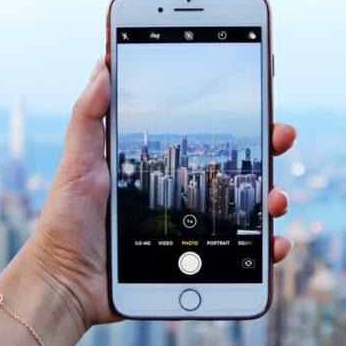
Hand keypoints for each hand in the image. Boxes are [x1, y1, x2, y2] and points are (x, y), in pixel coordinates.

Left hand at [20, 57, 296, 328]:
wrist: (64, 283)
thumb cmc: (66, 222)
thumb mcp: (77, 161)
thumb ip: (90, 114)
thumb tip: (104, 62)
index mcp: (162, 165)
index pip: (207, 131)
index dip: (235, 109)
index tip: (261, 81)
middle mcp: (185, 193)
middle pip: (239, 164)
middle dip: (269, 144)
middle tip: (281, 134)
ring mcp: (196, 229)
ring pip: (250, 208)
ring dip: (274, 197)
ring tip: (275, 197)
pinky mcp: (198, 265)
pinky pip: (244, 256)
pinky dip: (267, 249)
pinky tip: (275, 243)